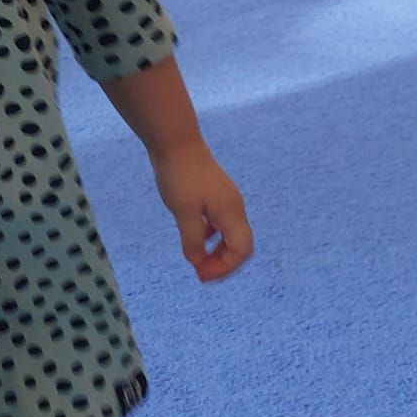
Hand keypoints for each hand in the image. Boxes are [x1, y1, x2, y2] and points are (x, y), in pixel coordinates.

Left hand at [153, 143, 252, 282]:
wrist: (175, 141)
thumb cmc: (180, 176)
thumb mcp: (183, 211)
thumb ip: (192, 239)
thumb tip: (197, 261)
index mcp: (232, 213)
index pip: (241, 250)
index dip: (224, 268)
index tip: (200, 275)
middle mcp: (234, 207)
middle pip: (239, 244)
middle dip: (222, 262)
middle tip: (199, 272)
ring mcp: (225, 199)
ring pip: (229, 233)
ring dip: (216, 250)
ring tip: (197, 259)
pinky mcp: (214, 193)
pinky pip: (218, 222)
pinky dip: (209, 235)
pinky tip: (194, 237)